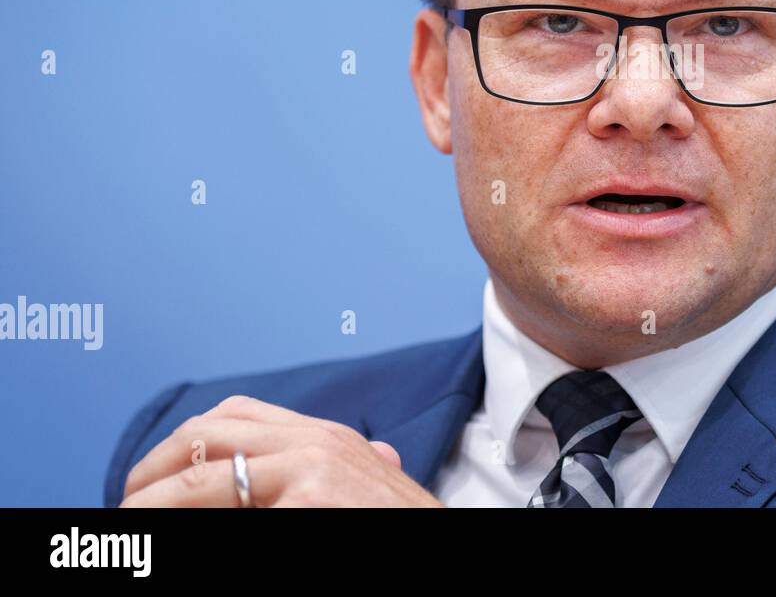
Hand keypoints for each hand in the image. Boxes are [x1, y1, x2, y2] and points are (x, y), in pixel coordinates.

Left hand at [119, 395, 446, 506]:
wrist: (453, 554)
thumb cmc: (410, 529)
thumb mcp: (375, 492)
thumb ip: (349, 472)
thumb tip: (352, 465)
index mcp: (329, 439)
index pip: (238, 416)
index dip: (186, 442)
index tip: (157, 477)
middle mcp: (318, 443)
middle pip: (211, 431)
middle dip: (157, 466)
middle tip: (128, 502)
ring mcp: (311, 469)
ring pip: (202, 471)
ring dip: (152, 498)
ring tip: (126, 523)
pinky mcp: (308, 500)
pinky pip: (223, 506)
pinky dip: (179, 520)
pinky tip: (156, 537)